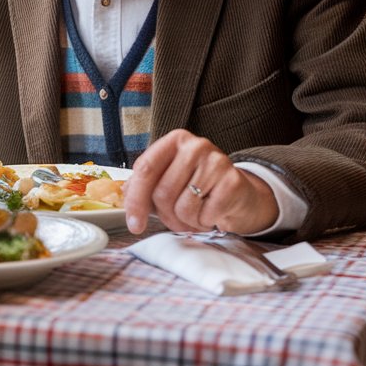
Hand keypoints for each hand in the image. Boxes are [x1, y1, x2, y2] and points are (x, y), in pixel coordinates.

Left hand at [122, 129, 278, 235]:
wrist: (241, 195)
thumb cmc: (199, 187)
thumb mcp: (170, 179)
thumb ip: (144, 185)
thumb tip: (124, 195)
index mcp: (175, 141)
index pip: (145, 168)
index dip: (135, 200)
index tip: (133, 224)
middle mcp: (196, 146)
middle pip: (163, 193)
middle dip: (166, 215)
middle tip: (177, 217)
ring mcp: (217, 162)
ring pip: (183, 208)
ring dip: (187, 222)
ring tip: (198, 213)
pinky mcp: (233, 182)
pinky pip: (204, 216)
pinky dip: (205, 223)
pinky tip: (213, 213)